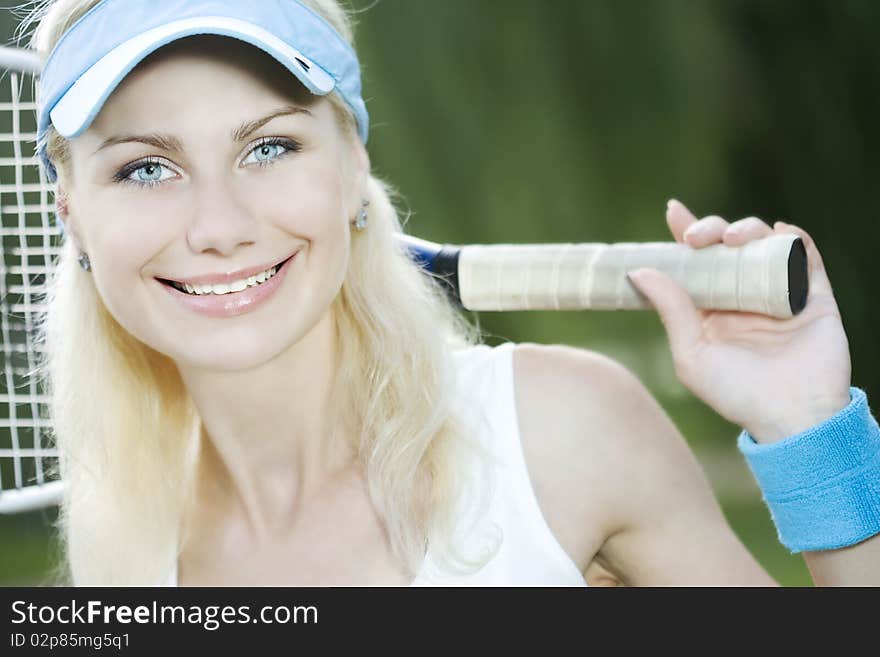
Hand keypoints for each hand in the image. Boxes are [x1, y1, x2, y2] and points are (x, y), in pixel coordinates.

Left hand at [626, 199, 851, 443]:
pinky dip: (794, 238)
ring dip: (748, 230)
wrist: (792, 418)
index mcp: (712, 308)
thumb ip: (671, 311)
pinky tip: (780, 232)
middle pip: (728, 246)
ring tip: (734, 239)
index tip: (674, 210)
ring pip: (764, 244)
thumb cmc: (736, 394)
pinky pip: (806, 257)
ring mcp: (779, 293)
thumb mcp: (692, 354)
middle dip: (713, 229)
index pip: (696, 261)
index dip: (686, 232)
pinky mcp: (814, 297)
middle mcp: (743, 296)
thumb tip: (639, 270)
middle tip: (698, 237)